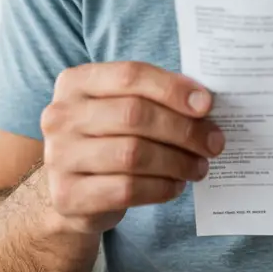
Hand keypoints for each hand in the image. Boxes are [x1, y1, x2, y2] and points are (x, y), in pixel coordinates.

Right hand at [39, 61, 224, 235]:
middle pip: (134, 115)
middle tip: (214, 142)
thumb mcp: (121, 107)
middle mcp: (60, 115)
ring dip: (177, 161)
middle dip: (183, 129)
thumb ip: (155, 97)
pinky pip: (126, 189)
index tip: (207, 104)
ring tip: (199, 166)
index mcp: (75, 82)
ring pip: (133, 154)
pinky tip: (176, 185)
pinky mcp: (67, 196)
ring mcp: (58, 157)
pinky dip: (160, 188)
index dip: (172, 88)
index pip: (129, 75)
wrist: (69, 191)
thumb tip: (203, 101)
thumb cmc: (108, 138)